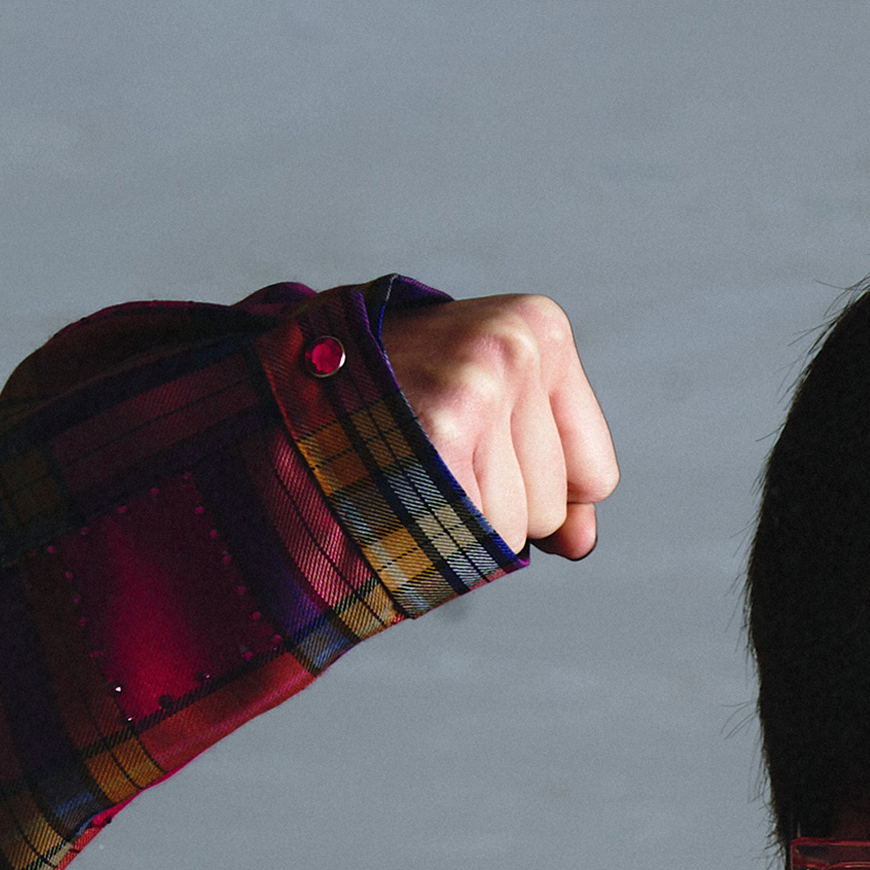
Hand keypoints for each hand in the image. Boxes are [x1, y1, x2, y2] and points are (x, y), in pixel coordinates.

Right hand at [378, 293, 619, 558]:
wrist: (274, 398)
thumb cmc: (387, 407)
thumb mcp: (485, 417)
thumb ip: (549, 481)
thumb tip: (580, 542)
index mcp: (536, 327)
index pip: (594, 476)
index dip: (534, 487)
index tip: (469, 443)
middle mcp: (511, 347)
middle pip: (553, 504)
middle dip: (494, 501)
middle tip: (422, 450)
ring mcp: (476, 387)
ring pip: (515, 525)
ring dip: (457, 518)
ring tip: (403, 463)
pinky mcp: (439, 432)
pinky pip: (476, 535)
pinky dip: (431, 535)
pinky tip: (391, 488)